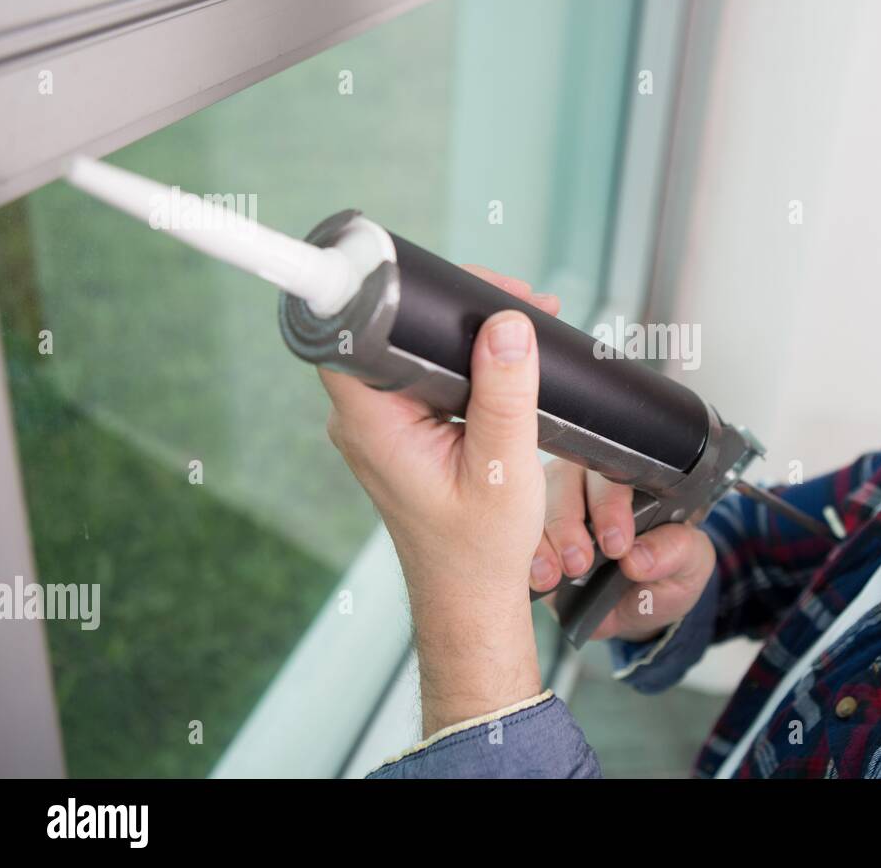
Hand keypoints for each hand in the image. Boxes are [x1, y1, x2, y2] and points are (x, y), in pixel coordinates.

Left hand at [320, 265, 557, 734]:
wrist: (469, 597)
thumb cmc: (477, 550)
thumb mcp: (504, 469)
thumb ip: (506, 395)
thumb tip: (507, 325)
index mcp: (371, 424)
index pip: (357, 329)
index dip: (404, 295)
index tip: (456, 283)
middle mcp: (364, 418)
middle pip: (391, 330)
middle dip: (456, 310)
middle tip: (518, 303)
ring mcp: (380, 424)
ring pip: (411, 350)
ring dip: (465, 337)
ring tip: (523, 328)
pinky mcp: (401, 430)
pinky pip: (424, 375)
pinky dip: (465, 363)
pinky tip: (506, 362)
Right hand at [532, 460, 715, 642]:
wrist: (635, 613)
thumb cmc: (665, 574)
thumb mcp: (690, 564)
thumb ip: (676, 552)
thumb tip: (639, 557)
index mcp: (632, 481)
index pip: (617, 475)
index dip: (610, 506)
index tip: (615, 545)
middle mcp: (589, 486)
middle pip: (567, 480)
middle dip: (570, 522)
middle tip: (580, 562)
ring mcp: (555, 508)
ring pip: (536, 504)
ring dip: (544, 541)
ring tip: (555, 574)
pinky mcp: (533, 536)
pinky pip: (519, 535)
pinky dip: (526, 557)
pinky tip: (538, 577)